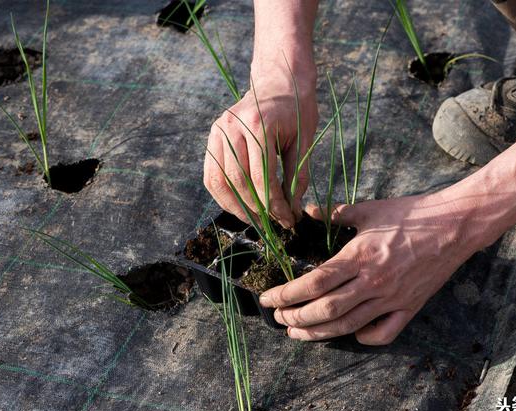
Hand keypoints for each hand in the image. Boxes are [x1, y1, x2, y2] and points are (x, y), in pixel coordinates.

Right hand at [203, 64, 317, 227]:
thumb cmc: (297, 110)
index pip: (263, 177)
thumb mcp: (304, 141)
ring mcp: (219, 130)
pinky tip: (239, 206)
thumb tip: (291, 211)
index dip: (274, 205)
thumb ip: (296, 176)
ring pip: (220, 181)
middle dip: (257, 209)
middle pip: (239, 182)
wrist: (280, 80)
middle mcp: (233, 126)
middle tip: (273, 224)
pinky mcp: (213, 135)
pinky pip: (211, 174)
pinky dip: (223, 194)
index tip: (287, 220)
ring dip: (236, 207)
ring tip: (255, 220)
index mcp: (258, 125)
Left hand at [258, 193, 484, 344]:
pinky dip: (364, 337)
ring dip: (318, 333)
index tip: (268, 298)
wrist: (455, 225)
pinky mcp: (410, 306)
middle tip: (278, 318)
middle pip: (326, 310)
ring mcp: (393, 298)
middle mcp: (374, 282)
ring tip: (297, 334)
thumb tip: (308, 212)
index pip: (315, 282)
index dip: (287, 294)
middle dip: (296, 318)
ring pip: (349, 325)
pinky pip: (385, 332)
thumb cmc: (412, 214)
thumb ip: (336, 213)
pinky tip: (350, 334)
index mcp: (360, 256)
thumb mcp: (370, 209)